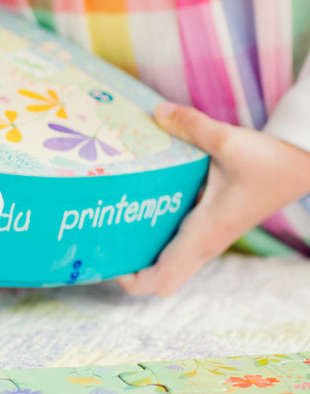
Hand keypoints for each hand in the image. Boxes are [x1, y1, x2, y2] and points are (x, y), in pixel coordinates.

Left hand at [116, 102, 309, 296]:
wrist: (305, 164)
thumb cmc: (271, 160)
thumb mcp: (228, 141)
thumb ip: (190, 126)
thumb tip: (156, 113)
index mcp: (203, 235)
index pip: (160, 279)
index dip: (129, 279)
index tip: (105, 258)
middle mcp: (203, 243)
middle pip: (160, 281)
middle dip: (129, 270)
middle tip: (103, 242)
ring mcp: (208, 238)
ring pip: (169, 265)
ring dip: (141, 255)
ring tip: (112, 228)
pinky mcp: (212, 225)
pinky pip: (178, 246)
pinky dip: (156, 240)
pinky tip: (141, 209)